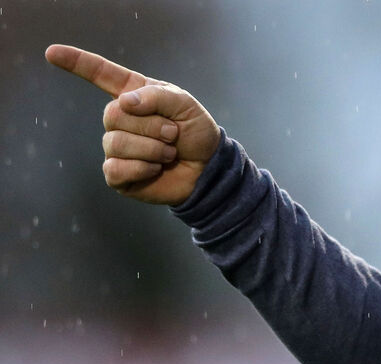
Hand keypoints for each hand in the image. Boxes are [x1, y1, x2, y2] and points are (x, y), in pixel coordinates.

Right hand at [45, 44, 220, 205]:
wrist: (209, 168)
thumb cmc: (195, 132)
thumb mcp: (185, 104)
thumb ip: (156, 96)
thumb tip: (125, 102)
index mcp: (132, 95)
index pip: (99, 74)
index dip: (76, 63)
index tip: (52, 52)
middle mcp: (119, 119)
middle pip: (114, 114)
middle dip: (151, 126)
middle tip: (172, 133)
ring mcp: (116, 147)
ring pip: (117, 142)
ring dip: (152, 149)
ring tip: (169, 152)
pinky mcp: (118, 174)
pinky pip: (116, 169)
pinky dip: (142, 168)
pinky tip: (156, 169)